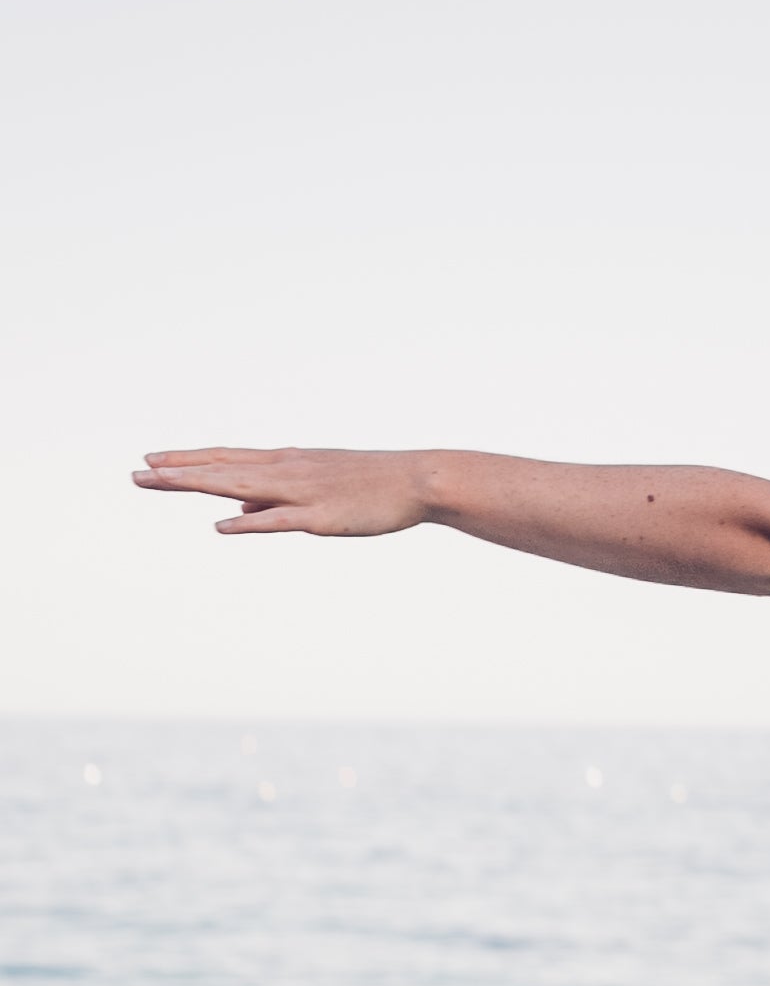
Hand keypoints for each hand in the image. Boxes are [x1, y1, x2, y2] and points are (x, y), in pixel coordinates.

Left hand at [134, 447, 429, 534]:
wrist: (418, 479)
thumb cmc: (371, 485)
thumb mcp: (315, 486)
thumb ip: (272, 499)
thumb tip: (235, 512)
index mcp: (285, 463)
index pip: (225, 459)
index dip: (186, 461)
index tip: (150, 460)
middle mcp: (286, 471)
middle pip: (222, 469)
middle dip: (176, 472)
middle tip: (136, 473)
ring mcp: (302, 492)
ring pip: (240, 486)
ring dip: (198, 484)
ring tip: (160, 483)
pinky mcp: (321, 516)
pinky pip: (279, 520)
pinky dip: (250, 522)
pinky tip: (222, 526)